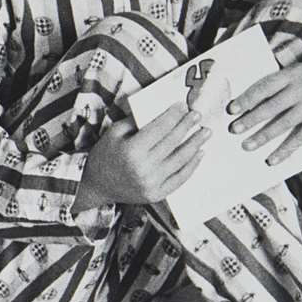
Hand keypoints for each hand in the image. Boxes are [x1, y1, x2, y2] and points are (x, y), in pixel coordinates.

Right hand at [73, 104, 208, 210]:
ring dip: (196, 144)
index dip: (174, 116)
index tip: (183, 106)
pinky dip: (192, 165)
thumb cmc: (105, 155)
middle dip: (187, 126)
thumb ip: (136, 122)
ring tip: (205, 133)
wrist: (96, 185)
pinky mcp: (157, 194)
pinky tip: (199, 154)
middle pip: (172, 142)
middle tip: (198, 115)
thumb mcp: (113, 133)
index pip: (160, 128)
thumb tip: (162, 112)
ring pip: (181, 160)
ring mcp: (151, 183)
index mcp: (131, 151)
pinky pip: (180, 178)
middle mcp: (143, 168)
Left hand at [228, 62, 301, 163]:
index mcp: (292, 73)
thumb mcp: (295, 72)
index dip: (248, 98)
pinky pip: (301, 137)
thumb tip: (247, 105)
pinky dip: (286, 149)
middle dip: (251, 119)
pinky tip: (272, 159)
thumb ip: (276, 85)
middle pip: (273, 106)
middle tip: (233, 130)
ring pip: (285, 123)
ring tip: (247, 146)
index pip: (265, 86)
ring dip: (264, 136)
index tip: (231, 109)